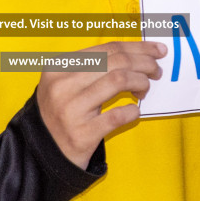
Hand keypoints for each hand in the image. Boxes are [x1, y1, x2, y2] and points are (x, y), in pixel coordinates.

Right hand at [36, 40, 165, 168]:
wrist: (42, 153)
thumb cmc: (61, 113)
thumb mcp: (66, 84)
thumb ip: (94, 67)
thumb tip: (137, 54)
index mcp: (59, 67)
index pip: (106, 49)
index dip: (137, 47)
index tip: (157, 50)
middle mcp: (62, 85)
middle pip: (116, 62)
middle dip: (144, 63)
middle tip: (156, 71)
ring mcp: (71, 109)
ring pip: (117, 80)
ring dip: (140, 82)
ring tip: (144, 89)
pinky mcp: (81, 134)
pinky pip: (116, 116)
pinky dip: (131, 111)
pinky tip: (134, 111)